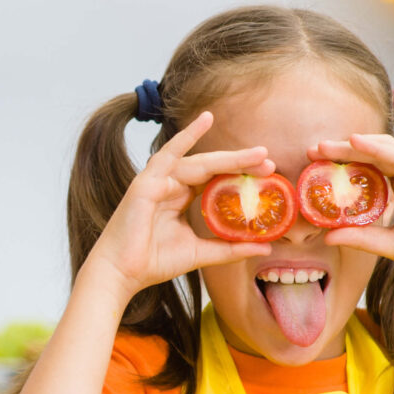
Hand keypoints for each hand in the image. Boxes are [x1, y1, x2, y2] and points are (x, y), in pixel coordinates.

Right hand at [85, 112, 275, 299]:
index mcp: (180, 197)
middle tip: (270, 162)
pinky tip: (205, 119)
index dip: (241, 175)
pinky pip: (170, 154)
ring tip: (257, 154)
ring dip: (229, 157)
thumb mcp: (200, 252)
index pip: (216, 179)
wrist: (123, 273)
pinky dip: (187, 136)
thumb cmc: (153, 261)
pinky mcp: (147, 182)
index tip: (269, 175)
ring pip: (200, 162)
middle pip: (212, 167)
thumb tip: (266, 244)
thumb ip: (230, 247)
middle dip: (241, 163)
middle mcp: (171, 184)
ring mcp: (159, 180)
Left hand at [310, 133, 393, 292]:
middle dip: (342, 149)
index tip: (313, 161)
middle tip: (312, 149)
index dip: (342, 161)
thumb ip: (362, 238)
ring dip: (354, 145)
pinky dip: (380, 150)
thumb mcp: (391, 245)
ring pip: (385, 150)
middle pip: (373, 153)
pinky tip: (358, 143)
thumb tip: (327, 236)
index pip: (368, 166)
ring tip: (327, 146)